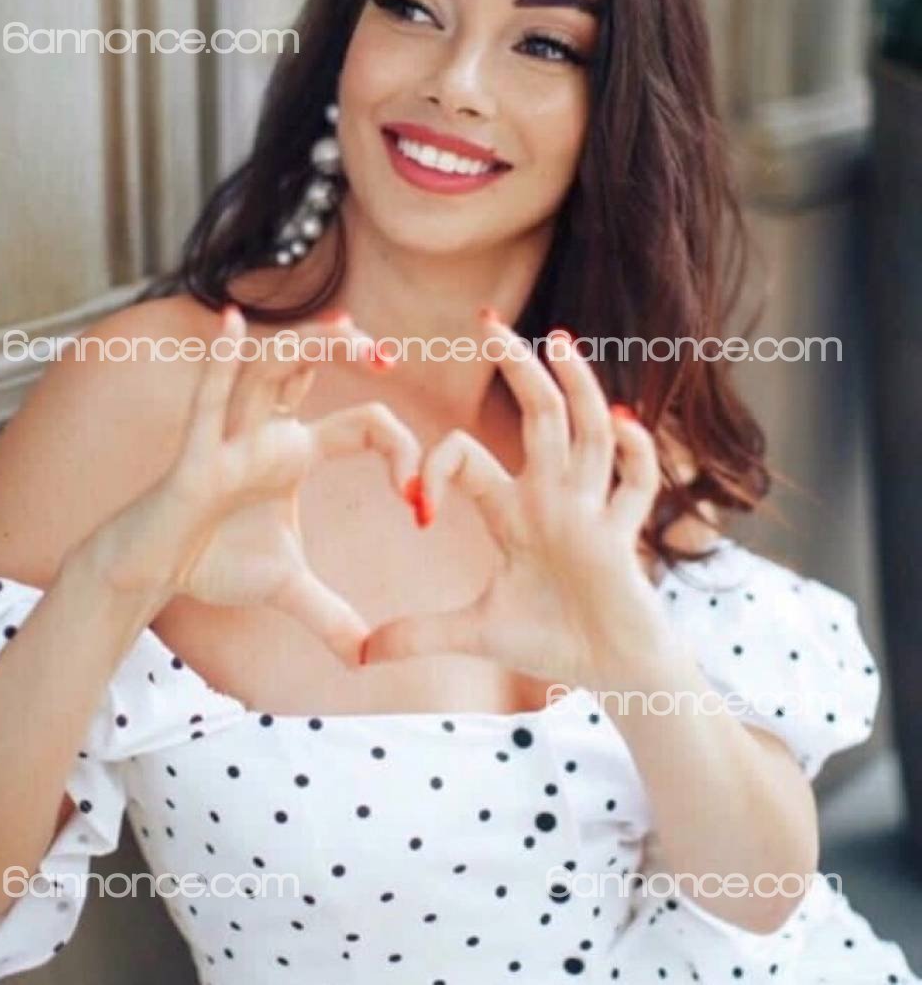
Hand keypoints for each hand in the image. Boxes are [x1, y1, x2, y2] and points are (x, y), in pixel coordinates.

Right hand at [96, 305, 421, 667]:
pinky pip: (206, 404)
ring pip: (266, 372)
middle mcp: (267, 432)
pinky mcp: (194, 460)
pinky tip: (233, 323)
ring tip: (342, 329)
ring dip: (302, 344)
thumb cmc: (212, 560)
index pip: (362, 426)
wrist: (150, 574)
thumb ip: (331, 616)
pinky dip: (218, 364)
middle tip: (390, 356)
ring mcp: (229, 439)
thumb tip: (368, 657)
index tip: (419, 498)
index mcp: (296, 452)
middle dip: (349, 351)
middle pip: (311, 370)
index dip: (399, 450)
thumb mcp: (287, 587)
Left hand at [359, 311, 667, 684]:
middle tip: (487, 320)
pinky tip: (622, 421)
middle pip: (537, 416)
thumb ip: (421, 634)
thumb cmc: (550, 640)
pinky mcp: (623, 538)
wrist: (610, 672)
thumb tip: (358, 655)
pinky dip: (634, 453)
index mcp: (513, 510)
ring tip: (558, 341)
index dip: (436, 467)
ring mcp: (590, 511)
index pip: (467, 458)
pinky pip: (634, 486)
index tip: (415, 503)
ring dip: (576, 387)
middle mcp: (553, 496)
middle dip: (515, 368)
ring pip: (587, 434)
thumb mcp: (477, 633)